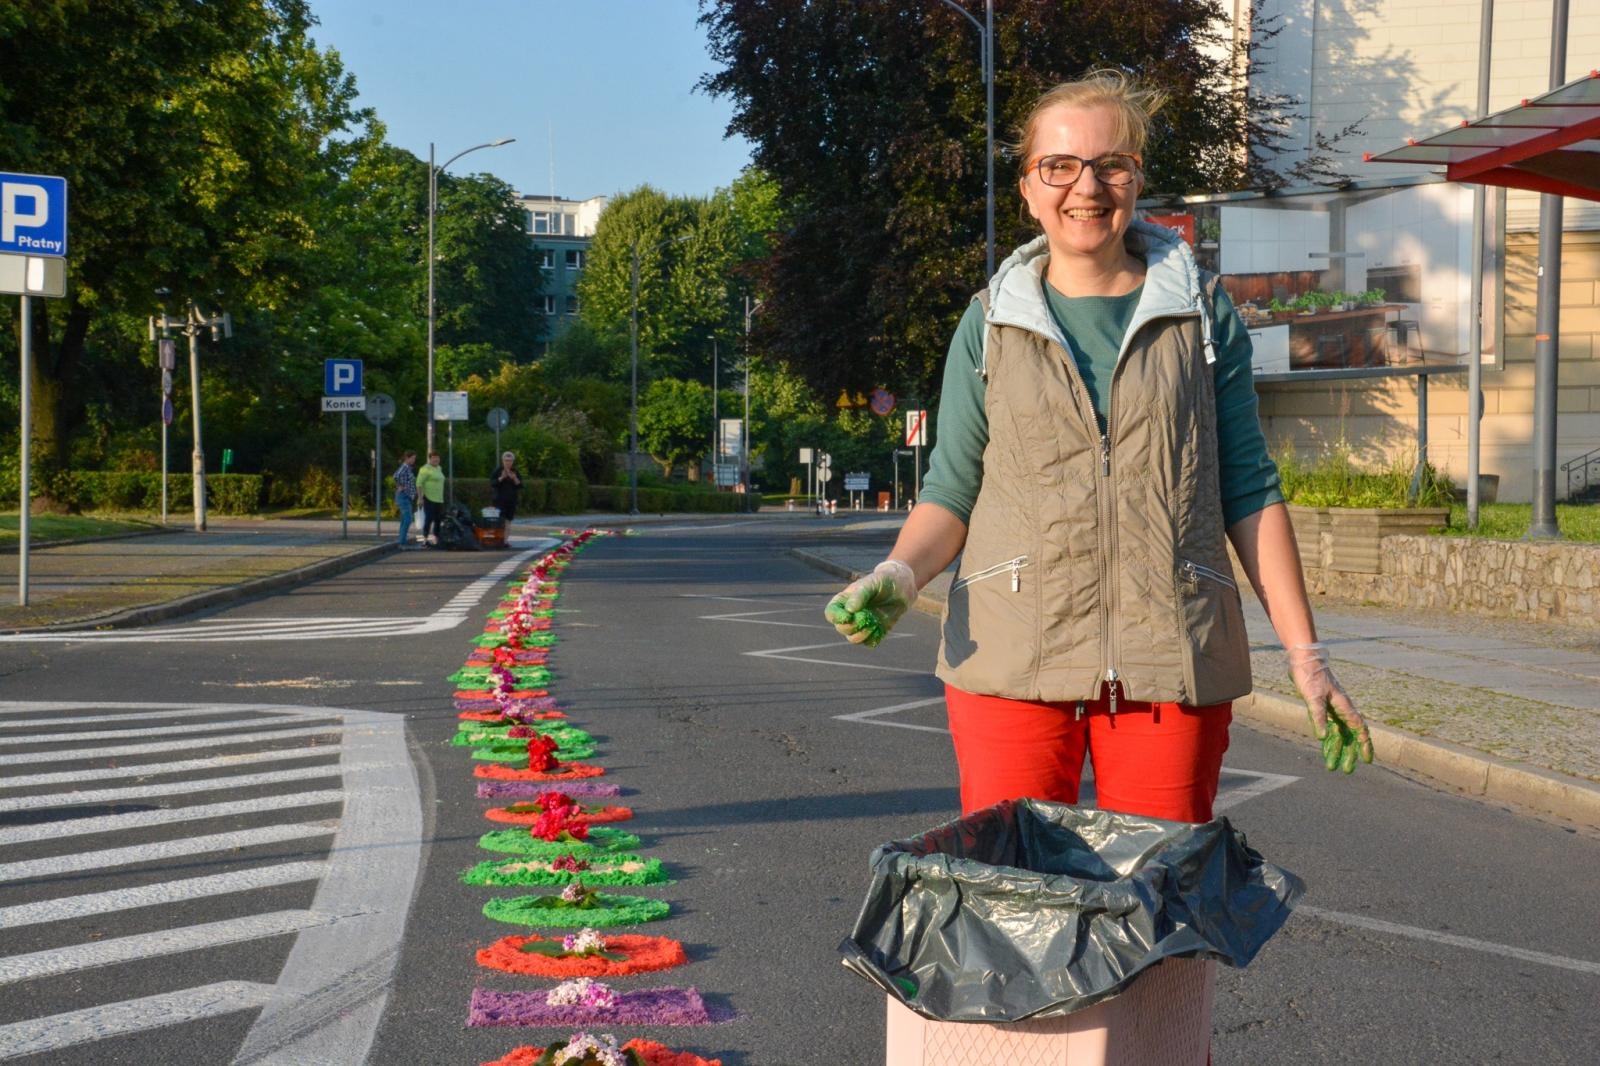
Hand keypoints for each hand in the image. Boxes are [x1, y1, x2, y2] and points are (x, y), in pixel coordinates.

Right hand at [824, 560, 916, 646]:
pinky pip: (869, 642)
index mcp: (844, 601)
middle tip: (865, 618)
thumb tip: (850, 610)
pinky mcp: (874, 632)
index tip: (849, 616)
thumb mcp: (872, 583)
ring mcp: (862, 624)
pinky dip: (874, 638)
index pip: (831, 613)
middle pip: (841, 628)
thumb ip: (860, 595)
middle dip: (852, 627)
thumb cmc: (883, 581)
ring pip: (854, 638)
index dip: (837, 617)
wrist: (901, 587)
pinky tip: (881, 627)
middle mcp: (850, 615)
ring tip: (874, 623)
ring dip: (863, 634)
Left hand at [1287, 642, 1374, 773]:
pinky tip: (1325, 749)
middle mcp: (1341, 710)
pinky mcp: (1321, 708)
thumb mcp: (1313, 698)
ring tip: (1333, 767)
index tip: (1367, 760)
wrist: (1303, 661)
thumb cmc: (1311, 676)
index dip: (1364, 745)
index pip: (1358, 730)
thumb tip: (1322, 738)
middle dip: (1350, 754)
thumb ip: (1318, 717)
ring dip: (1336, 750)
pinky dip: (1327, 740)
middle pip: (1349, 736)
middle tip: (1347, 770)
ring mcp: (1331, 709)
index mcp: (1344, 707)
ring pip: (1338, 735)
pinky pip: (1327, 727)